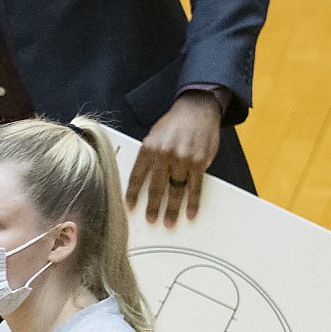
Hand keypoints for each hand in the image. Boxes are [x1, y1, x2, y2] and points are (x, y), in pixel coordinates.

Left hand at [125, 92, 221, 227]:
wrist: (196, 109)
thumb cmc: (173, 124)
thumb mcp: (153, 136)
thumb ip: (149, 158)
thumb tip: (144, 182)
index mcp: (148, 149)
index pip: (137, 177)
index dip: (133, 194)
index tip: (131, 208)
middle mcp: (164, 155)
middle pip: (156, 187)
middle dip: (153, 207)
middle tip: (151, 220)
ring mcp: (182, 159)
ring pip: (175, 190)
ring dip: (172, 209)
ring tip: (168, 222)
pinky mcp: (199, 162)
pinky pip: (195, 187)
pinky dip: (192, 202)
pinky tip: (190, 213)